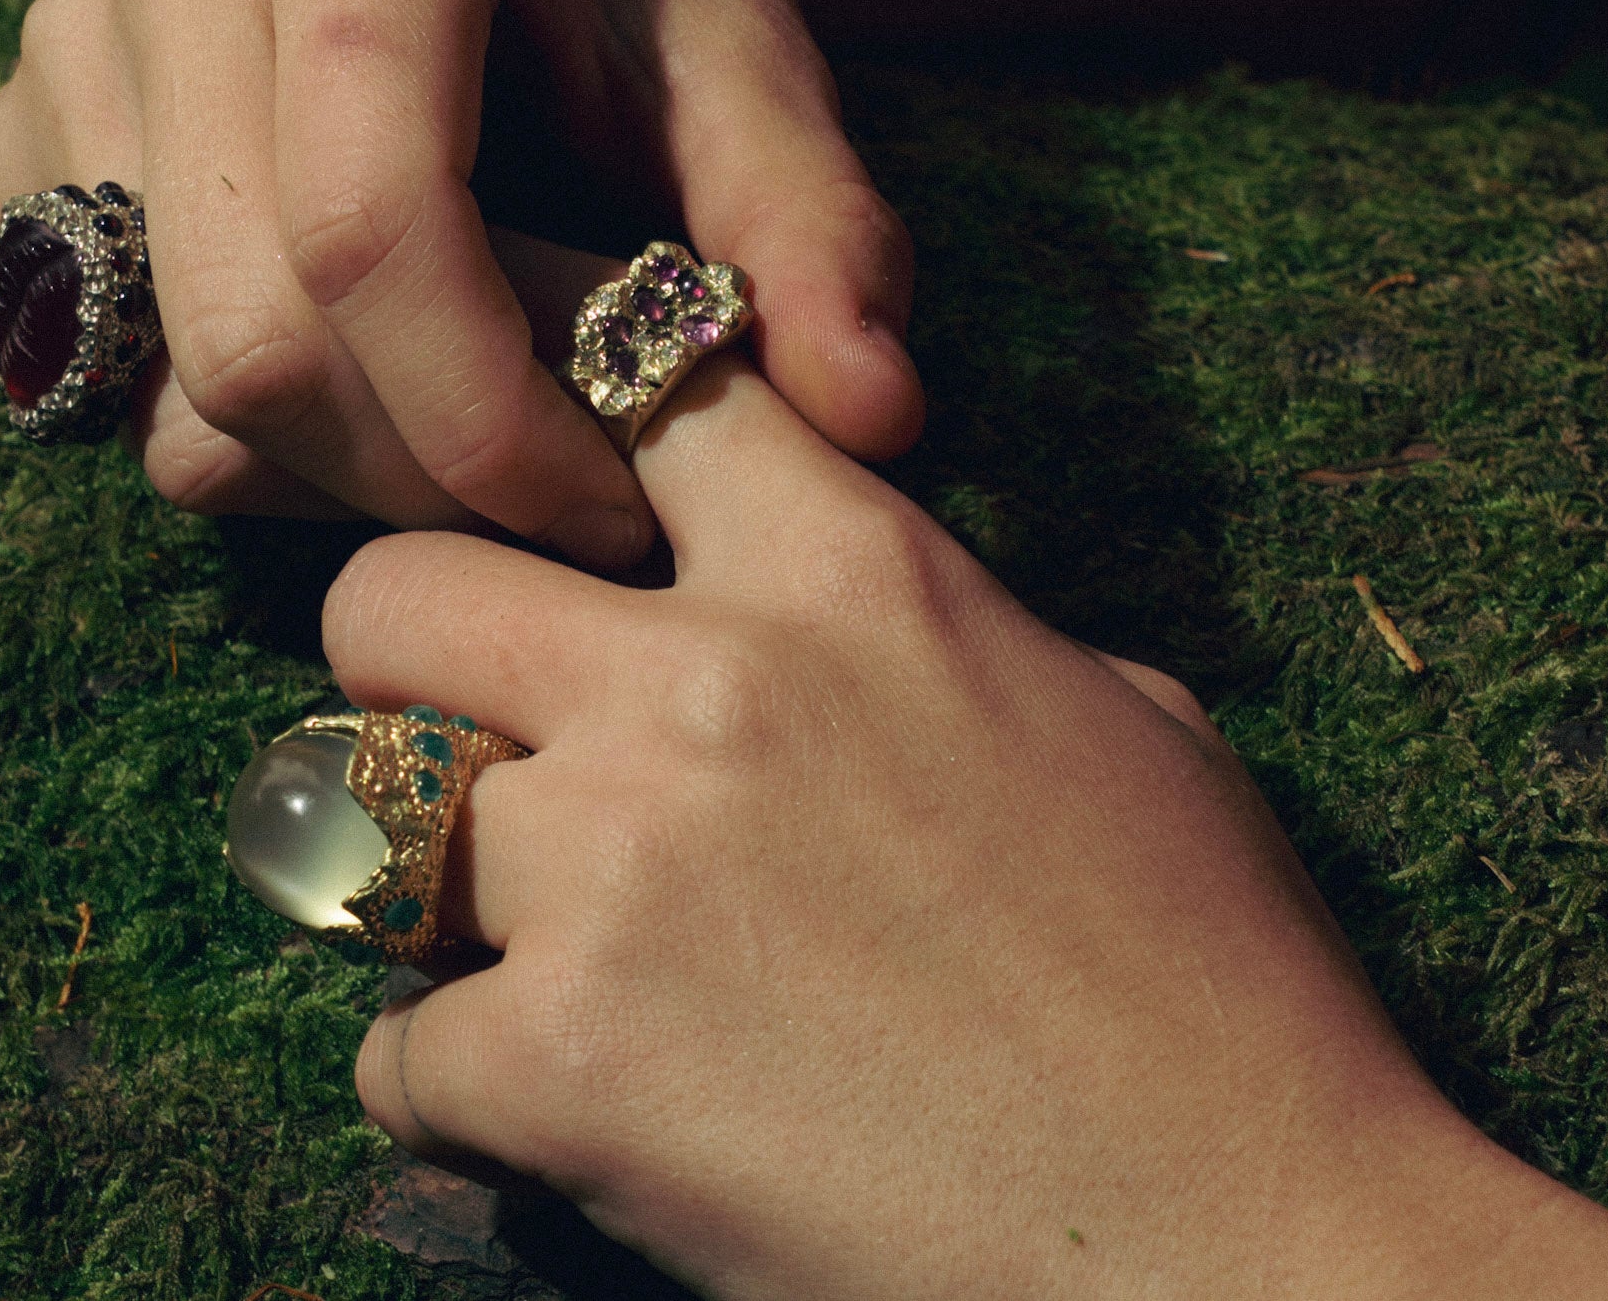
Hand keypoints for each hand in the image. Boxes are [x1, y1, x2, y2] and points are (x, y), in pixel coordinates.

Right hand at [0, 0, 923, 567]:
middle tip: (566, 504)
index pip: (372, 222)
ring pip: (174, 386)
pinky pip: (105, 378)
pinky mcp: (24, 132)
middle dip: (424, 479)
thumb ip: (816, 237)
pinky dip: (248, 442)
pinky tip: (374, 391)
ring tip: (483, 438)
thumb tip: (875, 417)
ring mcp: (80, 33)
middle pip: (255, 335)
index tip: (609, 508)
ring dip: (344, 478)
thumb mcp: (754, 82)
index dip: (487, 419)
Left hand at [324, 348, 1607, 1296]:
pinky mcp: (559, 1062)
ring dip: (433, 888)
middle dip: (404, 660)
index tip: (552, 500)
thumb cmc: (1212, 982)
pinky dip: (456, 1084)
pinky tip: (565, 1109)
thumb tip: (858, 628)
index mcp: (857, 576)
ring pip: (367, 822)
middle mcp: (705, 684)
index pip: (634, 391)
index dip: (570, 435)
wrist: (1240, 1237)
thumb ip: (948, 632)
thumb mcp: (1119, 725)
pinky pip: (397, 1046)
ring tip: (533, 951)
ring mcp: (614, 868)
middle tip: (471, 741)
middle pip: (396, 590)